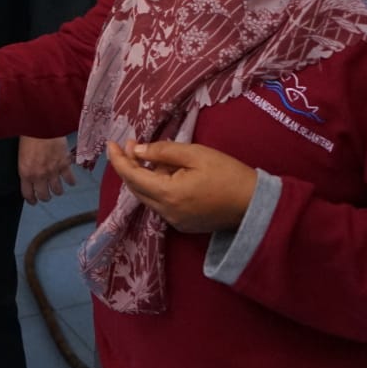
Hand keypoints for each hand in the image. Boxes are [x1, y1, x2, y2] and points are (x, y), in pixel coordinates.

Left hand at [19, 136, 75, 204]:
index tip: (33, 201)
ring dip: (57, 191)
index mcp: (25, 172)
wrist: (42, 124)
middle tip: (45, 195)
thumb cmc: (28, 134)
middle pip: (44, 196)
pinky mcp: (64, 165)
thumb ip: (25, 165)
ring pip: (57, 191)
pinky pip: (69, 179)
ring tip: (57, 189)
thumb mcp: (20, 153)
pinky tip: (70, 182)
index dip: (31, 200)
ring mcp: (53, 171)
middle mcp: (39, 175)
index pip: (28, 194)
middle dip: (45, 197)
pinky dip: (71, 181)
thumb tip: (28, 172)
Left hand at [105, 140, 257, 233]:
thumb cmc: (228, 174)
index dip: (118, 159)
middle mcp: (166, 212)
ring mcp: (175, 221)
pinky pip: (161, 204)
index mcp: (167, 194)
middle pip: (136, 188)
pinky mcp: (184, 225)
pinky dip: (157, 187)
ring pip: (148, 197)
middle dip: (130, 165)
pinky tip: (167, 173)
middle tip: (133, 144)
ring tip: (152, 155)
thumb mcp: (196, 154)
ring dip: (144, 176)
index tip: (111, 143)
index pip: (131, 176)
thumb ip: (163, 152)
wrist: (255, 203)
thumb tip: (136, 150)